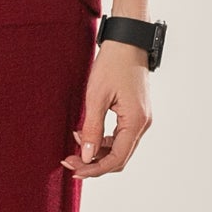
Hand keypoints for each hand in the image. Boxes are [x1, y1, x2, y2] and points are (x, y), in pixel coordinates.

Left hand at [61, 42, 152, 177]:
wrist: (127, 41)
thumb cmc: (112, 64)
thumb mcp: (96, 97)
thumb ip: (91, 129)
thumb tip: (85, 157)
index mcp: (136, 121)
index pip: (116, 159)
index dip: (94, 169)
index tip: (74, 169)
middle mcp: (143, 124)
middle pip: (119, 157)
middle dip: (93, 163)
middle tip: (69, 161)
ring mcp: (141, 119)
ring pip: (120, 148)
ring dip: (97, 152)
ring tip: (74, 147)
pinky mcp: (136, 113)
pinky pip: (120, 136)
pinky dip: (103, 140)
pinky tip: (84, 133)